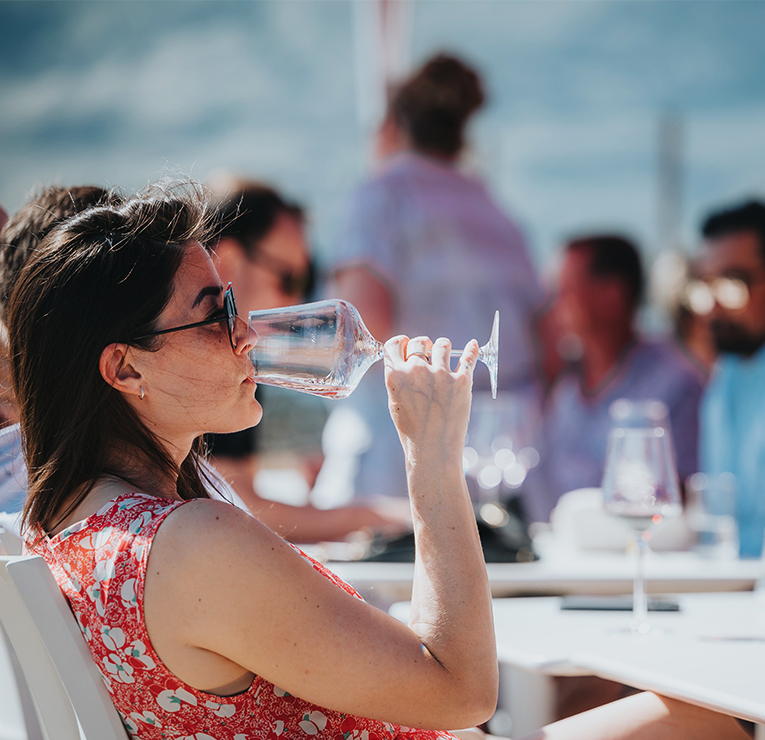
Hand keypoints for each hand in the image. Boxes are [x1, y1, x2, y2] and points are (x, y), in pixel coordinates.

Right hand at [383, 335, 478, 464]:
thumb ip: (399, 378)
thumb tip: (409, 359)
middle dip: (423, 345)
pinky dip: (472, 350)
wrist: (432, 451)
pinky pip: (468, 357)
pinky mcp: (461, 381)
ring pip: (442, 344)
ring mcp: (440, 374)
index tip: (407, 345)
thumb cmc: (412, 431)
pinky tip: (473, 345)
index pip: (395, 344)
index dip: (402, 343)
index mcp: (395, 375)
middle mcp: (416, 371)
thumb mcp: (395, 402)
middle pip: (419, 341)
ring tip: (445, 353)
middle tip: (428, 353)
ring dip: (443, 347)